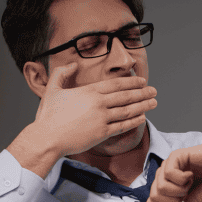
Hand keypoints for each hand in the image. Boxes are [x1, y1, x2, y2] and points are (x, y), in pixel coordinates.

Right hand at [32, 62, 157, 156]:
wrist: (47, 138)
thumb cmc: (48, 116)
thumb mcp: (52, 89)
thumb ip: (62, 73)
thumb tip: (73, 64)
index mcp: (89, 92)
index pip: (116, 84)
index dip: (132, 82)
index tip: (142, 81)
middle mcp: (98, 103)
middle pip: (126, 96)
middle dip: (143, 92)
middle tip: (154, 90)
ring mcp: (102, 119)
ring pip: (128, 110)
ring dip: (143, 105)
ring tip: (154, 102)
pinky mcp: (102, 133)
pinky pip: (123, 126)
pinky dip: (134, 121)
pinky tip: (143, 117)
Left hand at [146, 142, 201, 201]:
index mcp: (165, 191)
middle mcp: (163, 178)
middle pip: (154, 198)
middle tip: (187, 194)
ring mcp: (168, 167)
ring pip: (161, 187)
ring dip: (180, 190)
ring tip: (190, 184)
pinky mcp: (175, 156)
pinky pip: (169, 173)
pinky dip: (183, 179)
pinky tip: (191, 175)